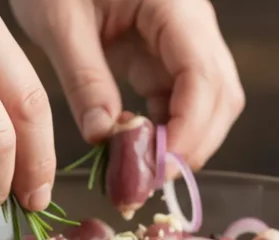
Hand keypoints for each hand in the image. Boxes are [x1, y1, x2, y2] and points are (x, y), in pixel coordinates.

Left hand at [11, 0, 244, 170]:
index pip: (203, 77)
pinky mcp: (164, 54)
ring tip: (140, 174)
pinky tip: (135, 150)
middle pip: (219, 96)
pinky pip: (179, 100)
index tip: (157, 169)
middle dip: (190, 145)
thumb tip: (106, 137)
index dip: (188, 130)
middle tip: (147, 183)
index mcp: (174, 5)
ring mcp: (182, 40)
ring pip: (206, 103)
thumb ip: (85, 78)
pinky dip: (163, 129)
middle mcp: (191, 23)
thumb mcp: (58, 19)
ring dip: (180, 142)